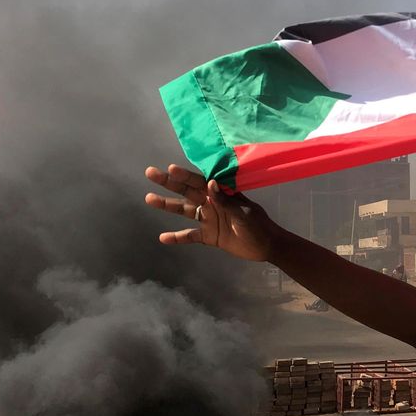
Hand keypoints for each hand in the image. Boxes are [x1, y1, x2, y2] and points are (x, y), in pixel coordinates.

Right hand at [144, 165, 276, 261]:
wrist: (266, 246)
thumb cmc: (258, 225)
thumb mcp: (243, 213)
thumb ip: (225, 201)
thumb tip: (210, 183)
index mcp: (221, 194)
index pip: (200, 181)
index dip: (185, 175)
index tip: (170, 169)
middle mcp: (211, 203)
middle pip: (186, 191)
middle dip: (168, 183)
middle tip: (150, 172)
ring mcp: (208, 219)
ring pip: (184, 211)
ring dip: (167, 205)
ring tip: (149, 199)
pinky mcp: (208, 236)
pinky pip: (190, 236)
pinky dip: (177, 237)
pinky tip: (163, 238)